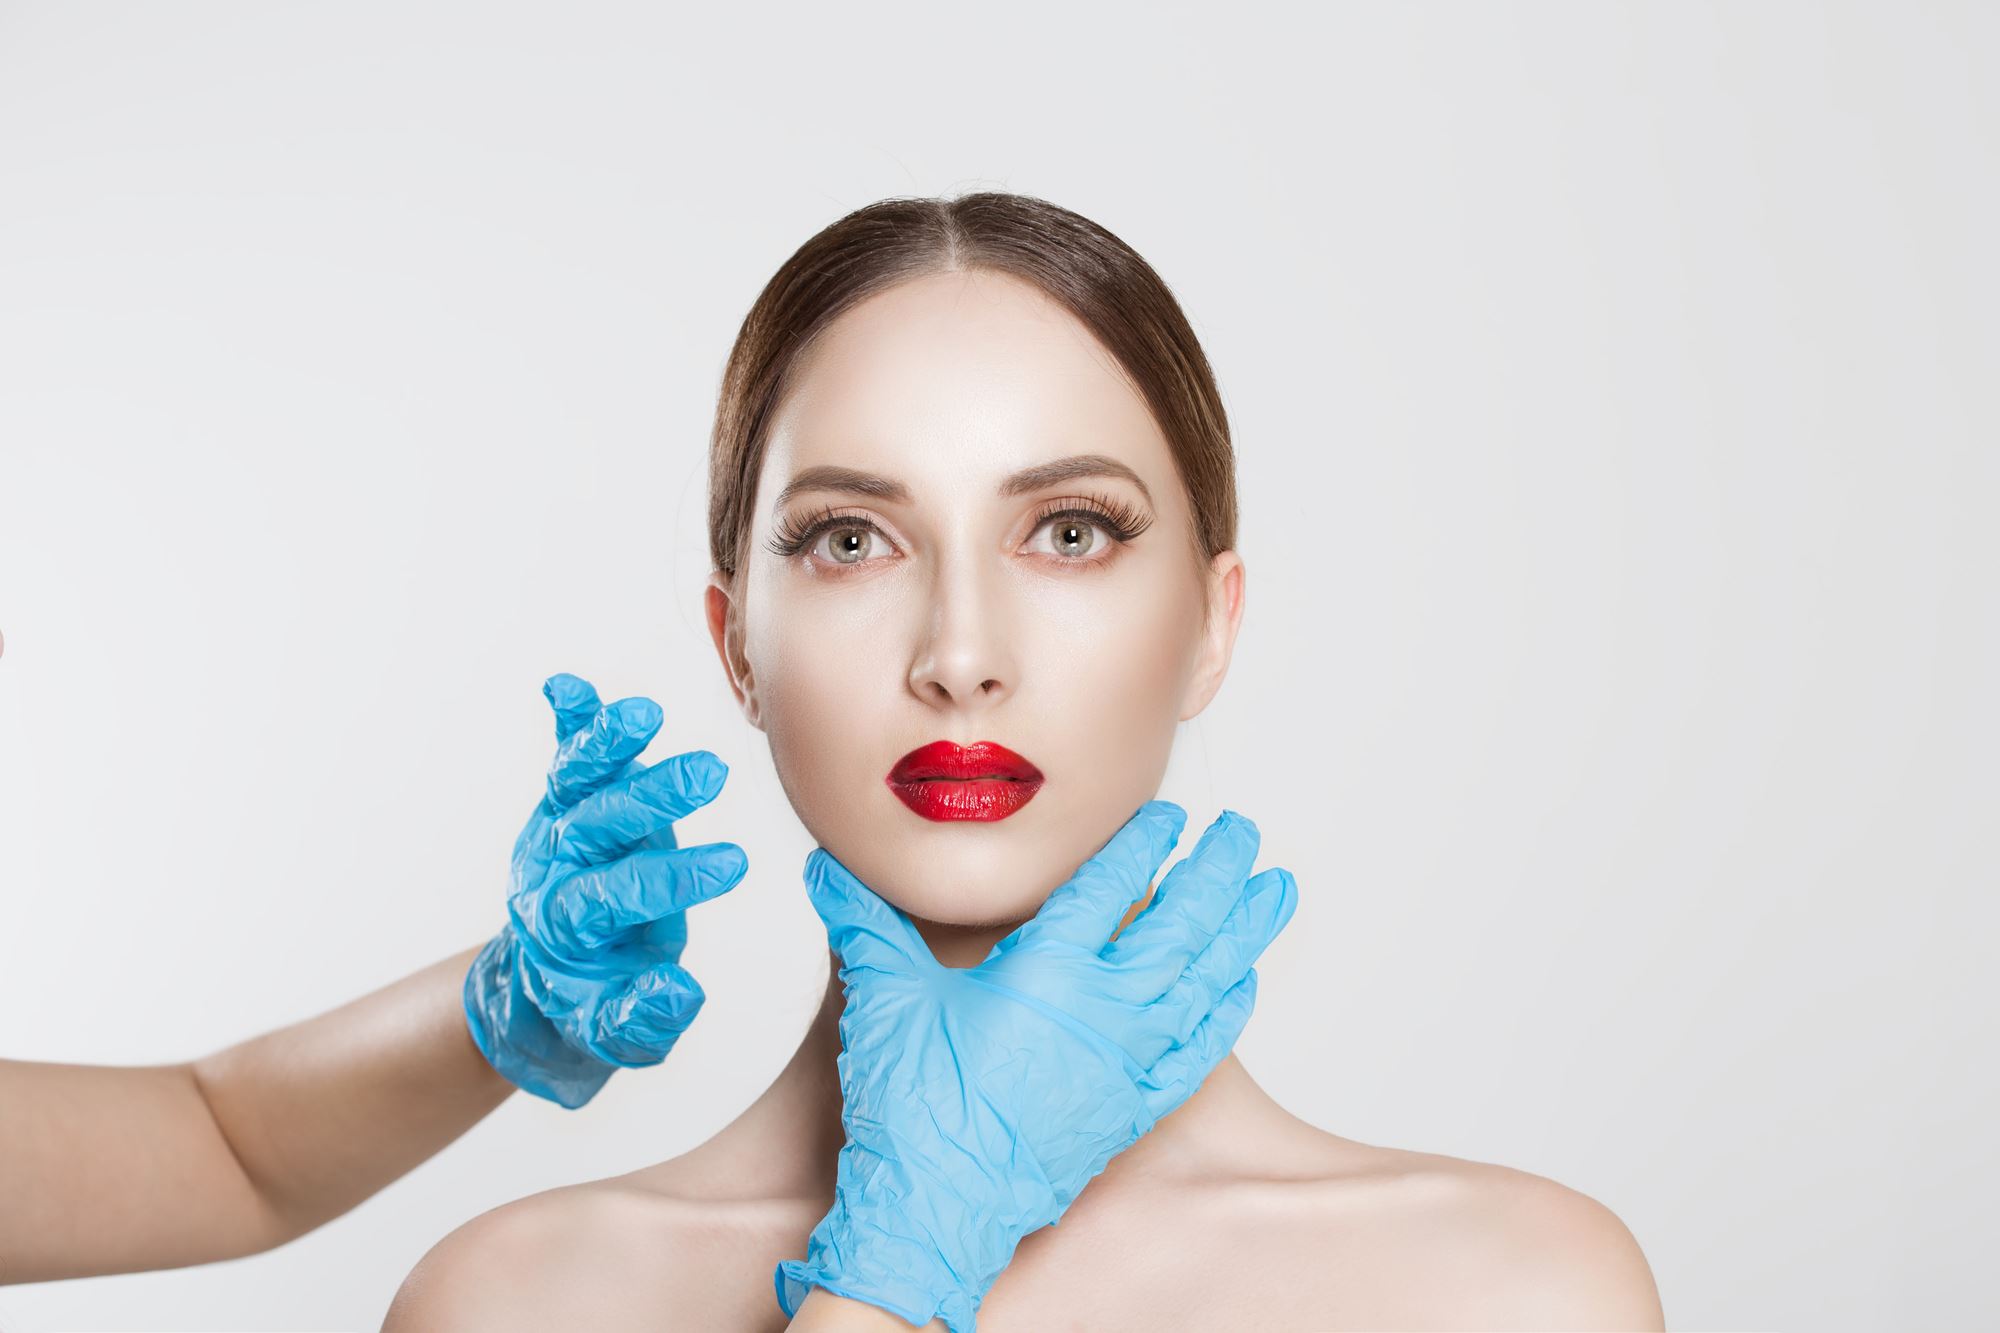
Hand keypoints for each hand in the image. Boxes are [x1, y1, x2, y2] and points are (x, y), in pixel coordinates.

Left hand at [463, 673, 747, 1107]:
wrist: (540, 987)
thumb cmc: (591, 1011)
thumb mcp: (616, 1037)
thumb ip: (642, 1020)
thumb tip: (674, 990)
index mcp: (567, 930)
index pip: (615, 895)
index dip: (672, 878)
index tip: (733, 863)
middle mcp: (555, 873)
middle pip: (594, 828)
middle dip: (648, 799)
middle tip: (708, 774)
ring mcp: (558, 834)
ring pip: (574, 786)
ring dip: (603, 747)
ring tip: (641, 714)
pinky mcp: (565, 808)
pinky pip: (565, 763)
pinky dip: (567, 725)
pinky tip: (566, 686)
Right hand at [774, 800, 1296, 1332]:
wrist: (936, 1209)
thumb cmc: (915, 1106)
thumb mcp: (885, 999)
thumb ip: (864, 924)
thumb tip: (828, 870)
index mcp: (1047, 970)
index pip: (1109, 885)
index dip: (1141, 842)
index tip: (1166, 814)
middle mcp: (1102, 1010)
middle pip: (1179, 923)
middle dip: (1215, 870)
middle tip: (1241, 831)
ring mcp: (1127, 1062)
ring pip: (1204, 980)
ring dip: (1244, 928)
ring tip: (1277, 886)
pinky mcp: (1133, 1109)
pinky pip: (1200, 1053)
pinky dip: (1227, 1012)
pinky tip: (1245, 982)